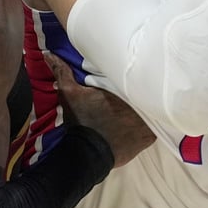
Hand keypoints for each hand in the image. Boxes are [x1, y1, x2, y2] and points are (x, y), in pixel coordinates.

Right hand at [44, 52, 154, 166]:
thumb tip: (48, 53)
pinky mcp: (150, 137)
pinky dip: (154, 123)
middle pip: (147, 91)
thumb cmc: (81, 121)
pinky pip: (158, 125)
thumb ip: (62, 71)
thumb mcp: (69, 93)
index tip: (132, 73)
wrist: (87, 154)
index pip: (137, 75)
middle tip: (137, 88)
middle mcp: (139, 102)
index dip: (136, 74)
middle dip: (144, 89)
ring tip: (145, 103)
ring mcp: (147, 120)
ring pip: (154, 107)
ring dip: (150, 105)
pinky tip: (149, 120)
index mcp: (124, 87)